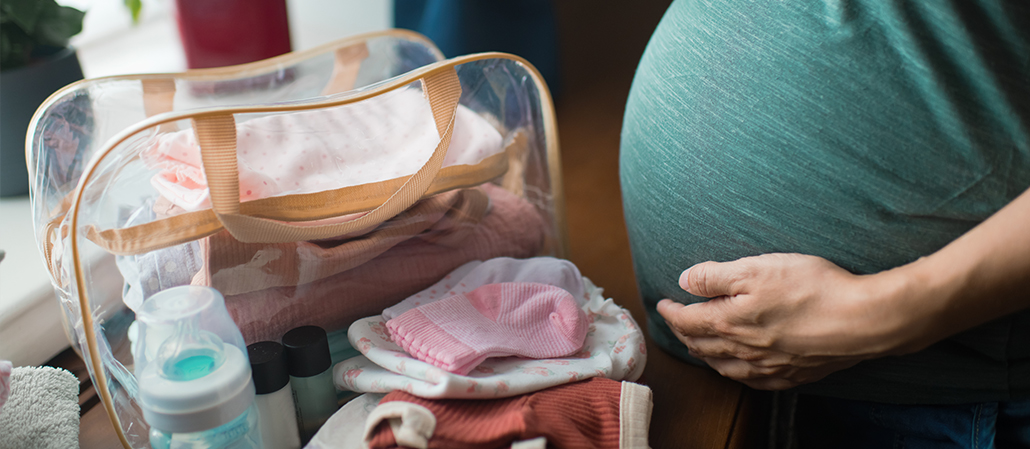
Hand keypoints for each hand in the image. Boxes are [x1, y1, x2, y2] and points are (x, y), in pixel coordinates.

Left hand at [657, 253, 919, 389]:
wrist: (863, 321)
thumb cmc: (812, 288)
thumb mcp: (757, 268)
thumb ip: (716, 276)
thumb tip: (684, 281)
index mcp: (730, 322)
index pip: (688, 321)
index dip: (671, 312)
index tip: (663, 303)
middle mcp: (744, 350)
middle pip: (701, 346)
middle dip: (683, 333)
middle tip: (676, 322)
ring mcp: (768, 367)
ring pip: (724, 366)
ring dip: (705, 354)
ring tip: (698, 345)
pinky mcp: (792, 375)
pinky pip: (752, 380)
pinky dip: (734, 372)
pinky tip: (738, 368)